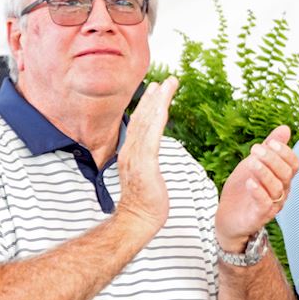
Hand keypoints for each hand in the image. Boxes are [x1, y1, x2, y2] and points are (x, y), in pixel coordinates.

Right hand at [115, 77, 177, 238]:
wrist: (138, 219)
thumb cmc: (145, 201)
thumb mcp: (145, 175)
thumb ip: (145, 160)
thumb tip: (149, 153)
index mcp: (131, 151)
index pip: (140, 123)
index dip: (148, 104)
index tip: (156, 89)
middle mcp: (130, 149)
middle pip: (143, 117)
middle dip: (155, 97)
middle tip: (167, 80)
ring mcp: (136, 156)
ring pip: (147, 122)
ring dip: (158, 102)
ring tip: (168, 85)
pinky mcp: (144, 163)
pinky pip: (151, 137)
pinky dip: (156, 119)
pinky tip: (163, 107)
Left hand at [215, 124, 298, 251]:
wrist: (227, 216)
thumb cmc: (243, 189)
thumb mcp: (254, 163)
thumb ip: (269, 148)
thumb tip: (285, 128)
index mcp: (283, 178)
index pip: (294, 164)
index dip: (285, 153)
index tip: (270, 142)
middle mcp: (282, 192)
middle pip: (286, 174)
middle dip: (272, 159)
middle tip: (255, 149)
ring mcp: (272, 205)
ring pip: (277, 188)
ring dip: (264, 173)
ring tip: (251, 162)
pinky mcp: (260, 216)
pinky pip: (265, 203)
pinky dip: (258, 191)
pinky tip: (249, 182)